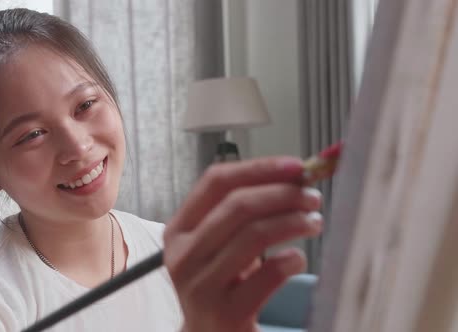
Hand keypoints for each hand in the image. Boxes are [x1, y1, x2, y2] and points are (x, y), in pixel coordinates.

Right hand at [163, 157, 322, 331]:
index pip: (216, 182)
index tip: (295, 166)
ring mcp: (201, 286)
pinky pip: (268, 276)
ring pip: (253, 235)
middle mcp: (183, 255)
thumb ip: (244, 212)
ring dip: (293, 222)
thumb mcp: (220, 244)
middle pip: (237, 205)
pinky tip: (299, 259)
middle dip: (283, 194)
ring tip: (314, 222)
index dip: (258, 168)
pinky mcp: (226, 314)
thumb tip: (294, 176)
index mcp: (179, 230)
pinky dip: (291, 261)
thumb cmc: (220, 283)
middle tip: (312, 196)